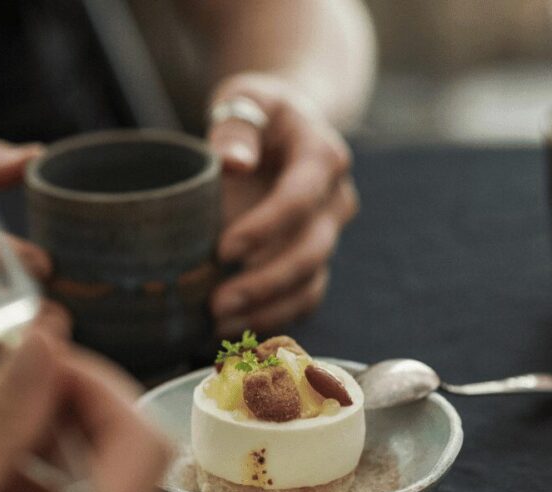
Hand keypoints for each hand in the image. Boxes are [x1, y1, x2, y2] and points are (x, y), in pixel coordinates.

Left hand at [207, 73, 358, 335]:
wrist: (286, 128)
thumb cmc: (259, 114)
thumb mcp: (244, 98)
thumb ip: (237, 124)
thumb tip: (234, 162)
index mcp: (323, 156)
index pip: (300, 197)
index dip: (266, 228)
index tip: (223, 249)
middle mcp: (335, 200)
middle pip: (311, 250)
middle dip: (264, 282)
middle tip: (216, 304)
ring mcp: (328, 234)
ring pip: (311, 284)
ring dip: (267, 310)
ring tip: (218, 326)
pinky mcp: (314, 260)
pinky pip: (303, 299)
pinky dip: (271, 319)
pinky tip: (232, 331)